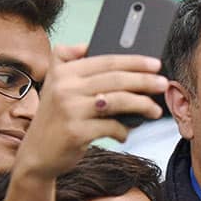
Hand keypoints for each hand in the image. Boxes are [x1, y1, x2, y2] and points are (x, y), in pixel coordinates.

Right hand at [13, 44, 167, 179]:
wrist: (37, 155)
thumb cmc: (55, 120)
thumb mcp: (54, 86)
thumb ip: (67, 62)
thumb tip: (87, 46)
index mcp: (63, 72)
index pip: (106, 61)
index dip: (134, 61)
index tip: (155, 64)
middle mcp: (65, 88)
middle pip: (115, 79)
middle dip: (144, 81)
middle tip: (163, 84)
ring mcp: (70, 110)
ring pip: (118, 101)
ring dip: (142, 105)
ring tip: (156, 111)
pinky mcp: (76, 132)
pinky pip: (111, 126)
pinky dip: (123, 130)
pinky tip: (125, 133)